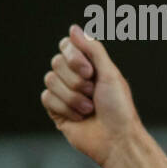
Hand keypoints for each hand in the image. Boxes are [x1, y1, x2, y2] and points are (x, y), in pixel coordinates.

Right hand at [41, 25, 141, 165]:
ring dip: (73, 97)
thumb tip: (74, 28)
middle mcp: (76, 77)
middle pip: (56, 62)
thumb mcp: (110, 74)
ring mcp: (64, 93)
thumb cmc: (119, 108)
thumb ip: (92, 49)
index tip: (90, 71)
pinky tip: (80, 118)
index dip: (74, 57)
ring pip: (50, 80)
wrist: (116, 139)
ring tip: (90, 108)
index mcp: (91, 66)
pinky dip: (66, 108)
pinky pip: (47, 98)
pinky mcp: (56, 110)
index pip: (67, 46)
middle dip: (77, 80)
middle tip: (93, 93)